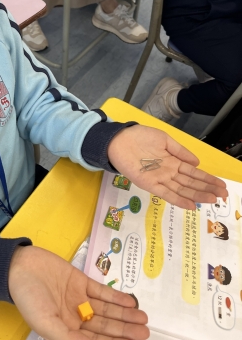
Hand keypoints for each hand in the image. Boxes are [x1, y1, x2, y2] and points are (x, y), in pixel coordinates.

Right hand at [9, 246, 148, 339]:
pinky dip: (116, 297)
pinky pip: (102, 292)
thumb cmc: (28, 297)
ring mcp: (79, 298)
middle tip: (145, 332)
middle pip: (105, 327)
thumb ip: (68, 338)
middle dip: (125, 330)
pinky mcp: (80, 280)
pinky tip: (130, 301)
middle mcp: (75, 317)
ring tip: (143, 318)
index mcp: (66, 331)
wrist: (19, 266)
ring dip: (124, 314)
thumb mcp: (46, 323)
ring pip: (107, 310)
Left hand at [107, 125, 227, 209]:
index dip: (207, 179)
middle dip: (207, 189)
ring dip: (197, 195)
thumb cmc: (140, 137)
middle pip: (191, 183)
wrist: (119, 140)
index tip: (221, 185)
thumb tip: (197, 162)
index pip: (194, 172)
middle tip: (223, 195)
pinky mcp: (149, 184)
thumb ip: (180, 151)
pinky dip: (178, 200)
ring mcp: (159, 179)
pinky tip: (191, 205)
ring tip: (212, 199)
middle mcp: (168, 172)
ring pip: (182, 189)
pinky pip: (166, 194)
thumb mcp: (164, 140)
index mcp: (173, 161)